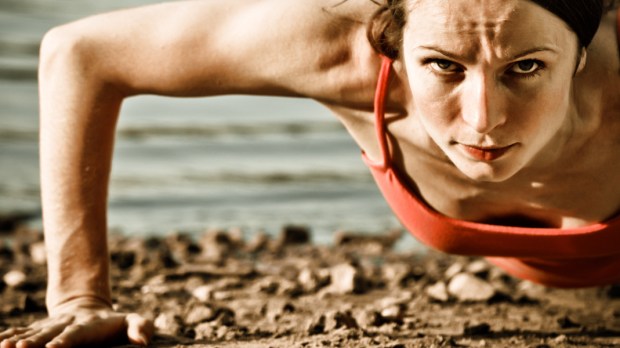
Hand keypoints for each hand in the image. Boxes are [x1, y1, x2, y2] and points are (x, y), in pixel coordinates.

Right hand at [0, 298, 152, 347]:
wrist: (91, 308)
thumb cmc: (116, 324)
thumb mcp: (133, 321)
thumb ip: (140, 327)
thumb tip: (143, 341)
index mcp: (88, 326)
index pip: (76, 335)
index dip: (65, 341)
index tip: (54, 347)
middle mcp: (67, 324)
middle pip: (49, 333)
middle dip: (36, 341)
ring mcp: (52, 326)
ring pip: (34, 332)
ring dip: (19, 339)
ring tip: (6, 345)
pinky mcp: (41, 329)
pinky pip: (24, 331)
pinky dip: (11, 335)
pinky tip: (1, 341)